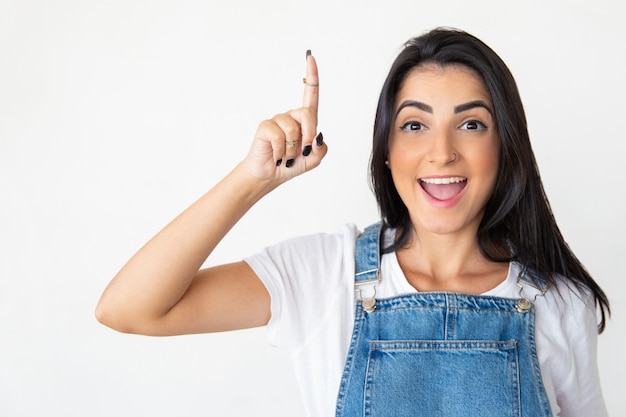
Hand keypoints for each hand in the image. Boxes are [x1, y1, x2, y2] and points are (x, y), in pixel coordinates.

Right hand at [243, 51, 326, 182]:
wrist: (271, 175)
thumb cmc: (292, 164)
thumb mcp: (314, 158)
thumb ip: (321, 148)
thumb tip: (317, 136)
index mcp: (305, 120)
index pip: (311, 94)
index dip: (312, 75)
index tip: (310, 57)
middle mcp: (291, 116)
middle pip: (307, 114)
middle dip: (309, 134)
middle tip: (305, 150)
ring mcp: (277, 120)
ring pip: (292, 129)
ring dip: (292, 149)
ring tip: (286, 156)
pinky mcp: (266, 127)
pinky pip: (279, 137)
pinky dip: (281, 152)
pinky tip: (277, 156)